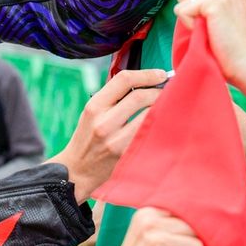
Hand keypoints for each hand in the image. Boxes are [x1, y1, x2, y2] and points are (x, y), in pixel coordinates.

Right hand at [48, 68, 166, 202]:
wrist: (78, 171)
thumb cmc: (88, 138)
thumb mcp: (92, 113)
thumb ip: (113, 97)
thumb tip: (144, 81)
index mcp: (94, 107)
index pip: (124, 80)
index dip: (147, 74)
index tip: (160, 74)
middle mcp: (104, 122)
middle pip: (140, 96)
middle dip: (159, 91)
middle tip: (168, 92)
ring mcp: (116, 141)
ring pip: (149, 115)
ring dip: (163, 107)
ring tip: (168, 105)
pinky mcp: (126, 155)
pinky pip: (149, 134)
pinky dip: (158, 125)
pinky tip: (162, 123)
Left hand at [173, 0, 245, 91]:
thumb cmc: (231, 46)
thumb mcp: (222, 15)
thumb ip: (207, 0)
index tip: (196, 12)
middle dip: (188, 9)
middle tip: (208, 26)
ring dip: (188, 18)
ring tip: (209, 30)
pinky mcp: (214, 3)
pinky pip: (182, 10)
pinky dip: (188, 25)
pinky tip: (207, 33)